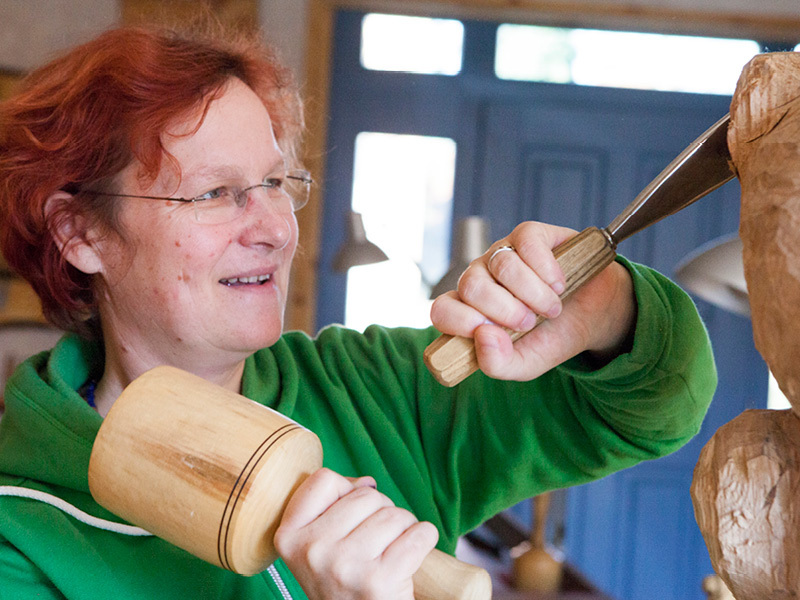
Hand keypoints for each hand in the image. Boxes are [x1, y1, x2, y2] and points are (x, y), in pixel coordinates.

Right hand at [273, 469, 438, 599]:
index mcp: (289, 536)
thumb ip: (333, 507)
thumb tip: (366, 483)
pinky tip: (412, 556)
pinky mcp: (378, 580)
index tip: (348, 519)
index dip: (345, 492)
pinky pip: (419, 534)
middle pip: (367, 495)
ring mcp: (343, 564)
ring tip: (390, 553)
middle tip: (374, 544)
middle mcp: (311, 550)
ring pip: (394, 514)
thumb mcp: (319, 546)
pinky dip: (424, 538)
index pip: (323, 480)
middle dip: (381, 512)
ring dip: (403, 528)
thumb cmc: (344, 581)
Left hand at [429, 221, 635, 380]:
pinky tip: (559, 284)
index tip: (492, 333)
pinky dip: (547, 270)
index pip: (442, 310)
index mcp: (470, 310)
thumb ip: (498, 363)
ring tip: (551, 307)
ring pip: (502, 265)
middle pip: (472, 285)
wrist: (594, 317)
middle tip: (530, 322)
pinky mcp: (529, 234)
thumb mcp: (525, 364)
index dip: (461, 322)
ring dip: (533, 294)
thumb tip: (483, 336)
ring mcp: (503, 252)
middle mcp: (481, 277)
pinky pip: (527, 243)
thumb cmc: (551, 338)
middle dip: (506, 311)